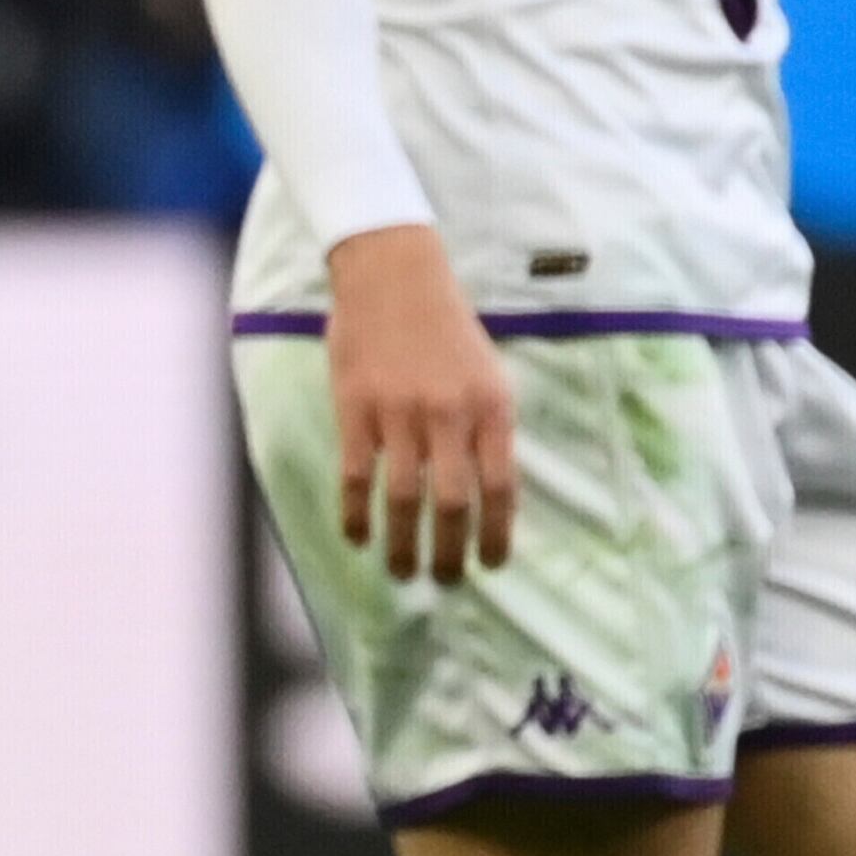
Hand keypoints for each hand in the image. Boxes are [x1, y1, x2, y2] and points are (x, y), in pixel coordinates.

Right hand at [329, 223, 517, 584]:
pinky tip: (357, 536)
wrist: (393, 274)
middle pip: (453, 502)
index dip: (497, 535)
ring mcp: (399, 411)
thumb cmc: (446, 327)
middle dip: (450, 551)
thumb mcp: (489, 374)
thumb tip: (489, 494)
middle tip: (444, 580)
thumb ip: (490, 429)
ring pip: (404, 496)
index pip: (501, 488)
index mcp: (491, 408)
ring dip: (404, 543)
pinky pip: (356, 473)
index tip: (491, 564)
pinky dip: (356, 511)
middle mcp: (449, 414)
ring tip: (403, 572)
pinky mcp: (354, 406)